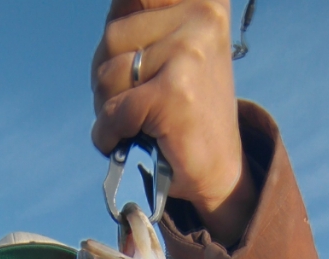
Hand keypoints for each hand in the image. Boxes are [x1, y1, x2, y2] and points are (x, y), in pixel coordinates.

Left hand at [92, 0, 256, 245]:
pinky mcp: (173, 94)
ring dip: (107, 107)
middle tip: (129, 105)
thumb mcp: (174, 52)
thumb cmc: (191, 113)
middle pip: (112, 36)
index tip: (133, 66)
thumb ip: (146, 24)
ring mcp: (187, 54)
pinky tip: (122, 142)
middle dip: (108, 78)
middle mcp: (200, 18)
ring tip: (132, 124)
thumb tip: (115, 8)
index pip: (131, 1)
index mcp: (203, 3)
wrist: (220, 171)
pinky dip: (108, 133)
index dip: (121, 37)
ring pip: (108, 72)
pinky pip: (116, 109)